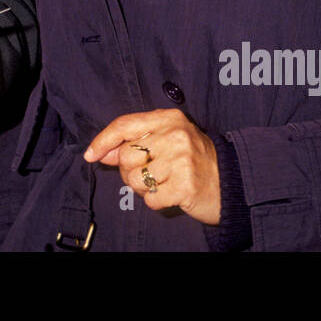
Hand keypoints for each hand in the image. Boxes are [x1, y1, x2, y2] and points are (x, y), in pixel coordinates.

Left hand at [84, 108, 220, 224]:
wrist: (230, 181)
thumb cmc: (193, 160)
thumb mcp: (166, 141)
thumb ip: (134, 143)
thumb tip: (102, 152)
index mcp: (169, 118)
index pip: (125, 125)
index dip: (103, 140)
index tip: (90, 155)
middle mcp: (176, 135)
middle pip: (126, 156)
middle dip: (130, 171)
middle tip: (149, 174)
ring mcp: (182, 159)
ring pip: (135, 180)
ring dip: (143, 188)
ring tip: (163, 183)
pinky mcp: (186, 185)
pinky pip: (150, 200)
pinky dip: (156, 202)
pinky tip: (171, 194)